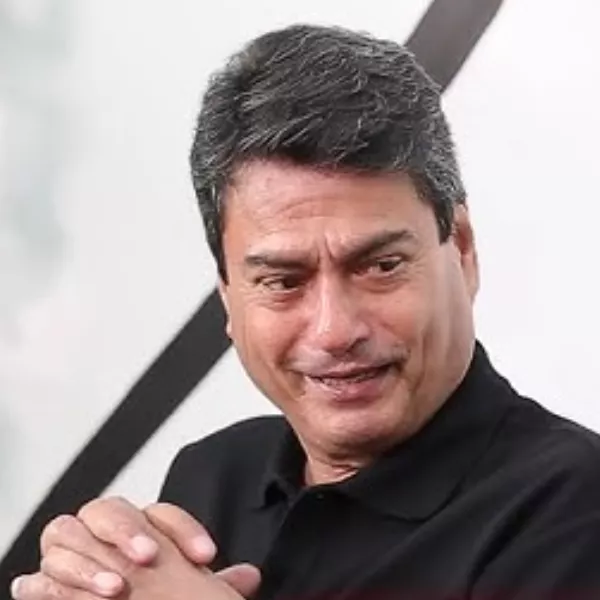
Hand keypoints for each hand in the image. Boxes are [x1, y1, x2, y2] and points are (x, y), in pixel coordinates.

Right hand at [11, 497, 260, 599]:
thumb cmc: (151, 595)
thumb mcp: (180, 588)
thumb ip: (211, 580)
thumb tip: (250, 575)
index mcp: (139, 527)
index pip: (162, 513)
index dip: (184, 529)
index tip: (206, 555)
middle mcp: (101, 531)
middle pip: (106, 509)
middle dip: (126, 530)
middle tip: (148, 557)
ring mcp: (69, 551)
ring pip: (65, 532)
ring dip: (89, 560)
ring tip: (115, 587)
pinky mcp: (43, 581)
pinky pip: (38, 574)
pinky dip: (53, 584)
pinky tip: (75, 593)